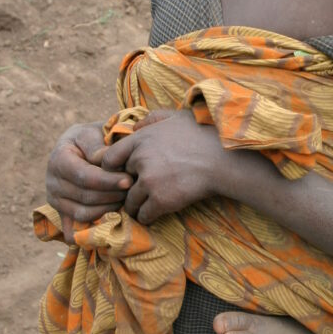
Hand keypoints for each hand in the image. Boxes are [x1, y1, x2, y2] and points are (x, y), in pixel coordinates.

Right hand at [46, 122, 132, 240]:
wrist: (80, 147)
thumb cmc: (91, 139)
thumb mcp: (92, 133)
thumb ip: (97, 146)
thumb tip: (104, 160)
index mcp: (58, 159)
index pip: (85, 177)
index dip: (108, 181)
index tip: (129, 180)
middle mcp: (52, 182)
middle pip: (86, 197)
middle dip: (112, 195)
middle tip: (133, 191)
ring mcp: (55, 200)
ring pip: (83, 213)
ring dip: (108, 209)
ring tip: (125, 201)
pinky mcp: (61, 213)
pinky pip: (75, 229)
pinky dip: (92, 229)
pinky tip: (110, 220)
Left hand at [101, 109, 225, 223]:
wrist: (224, 158)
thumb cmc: (203, 135)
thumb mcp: (176, 117)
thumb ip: (152, 119)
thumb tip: (136, 126)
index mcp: (141, 139)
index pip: (109, 159)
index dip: (115, 169)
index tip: (125, 174)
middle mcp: (140, 160)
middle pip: (120, 182)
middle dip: (128, 187)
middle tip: (138, 192)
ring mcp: (150, 181)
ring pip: (130, 202)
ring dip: (136, 206)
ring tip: (144, 206)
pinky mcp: (161, 200)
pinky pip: (144, 215)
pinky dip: (147, 217)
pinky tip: (155, 214)